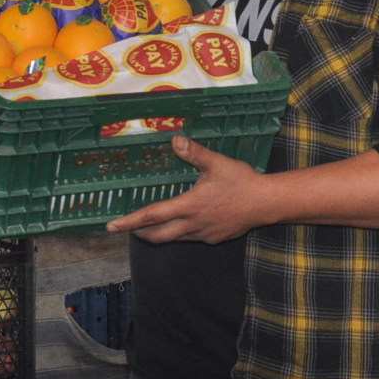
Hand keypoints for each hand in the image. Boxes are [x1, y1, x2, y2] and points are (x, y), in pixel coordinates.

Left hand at [108, 136, 276, 243]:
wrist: (267, 203)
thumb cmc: (242, 182)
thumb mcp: (217, 163)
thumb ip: (194, 153)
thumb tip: (175, 140)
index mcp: (189, 206)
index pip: (152, 216)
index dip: (130, 222)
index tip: (112, 226)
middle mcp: (192, 224)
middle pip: (158, 236)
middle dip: (140, 233)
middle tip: (129, 228)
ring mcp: (203, 234)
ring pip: (174, 239)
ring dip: (160, 234)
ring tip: (152, 226)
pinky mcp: (214, 238)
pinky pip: (191, 238)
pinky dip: (181, 232)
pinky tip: (186, 222)